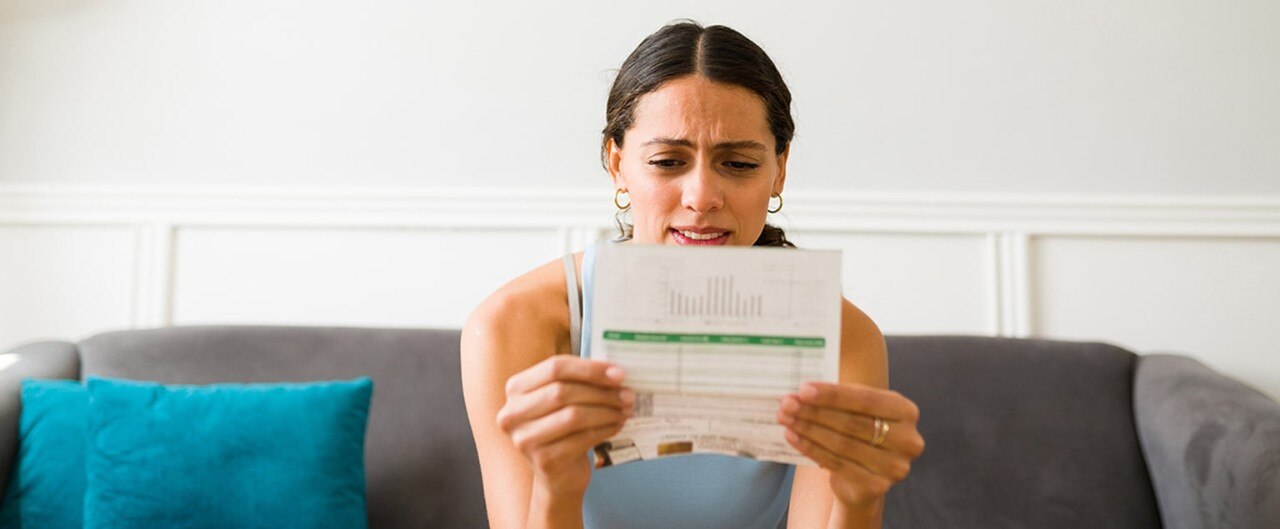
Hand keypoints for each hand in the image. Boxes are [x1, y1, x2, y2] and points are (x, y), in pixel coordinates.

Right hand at [497, 355, 633, 495]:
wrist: (557, 474)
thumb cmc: (562, 428)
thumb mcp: (562, 400)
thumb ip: (579, 381)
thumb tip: (615, 372)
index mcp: (516, 389)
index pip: (554, 367)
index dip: (590, 369)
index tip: (619, 373)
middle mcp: (512, 413)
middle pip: (562, 391)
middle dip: (601, 392)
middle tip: (627, 395)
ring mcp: (524, 439)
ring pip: (573, 415)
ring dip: (606, 411)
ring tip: (624, 410)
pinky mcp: (542, 460)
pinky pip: (581, 439)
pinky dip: (604, 430)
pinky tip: (616, 426)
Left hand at [777, 382, 923, 508]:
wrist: (863, 478)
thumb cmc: (857, 433)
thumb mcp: (857, 411)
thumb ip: (839, 399)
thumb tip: (800, 391)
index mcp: (906, 412)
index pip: (866, 399)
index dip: (833, 395)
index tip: (804, 389)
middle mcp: (908, 439)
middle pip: (852, 422)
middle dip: (815, 412)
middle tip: (787, 404)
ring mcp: (895, 466)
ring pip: (842, 443)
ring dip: (808, 429)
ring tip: (785, 419)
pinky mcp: (877, 486)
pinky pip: (836, 463)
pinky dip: (811, 448)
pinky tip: (792, 438)